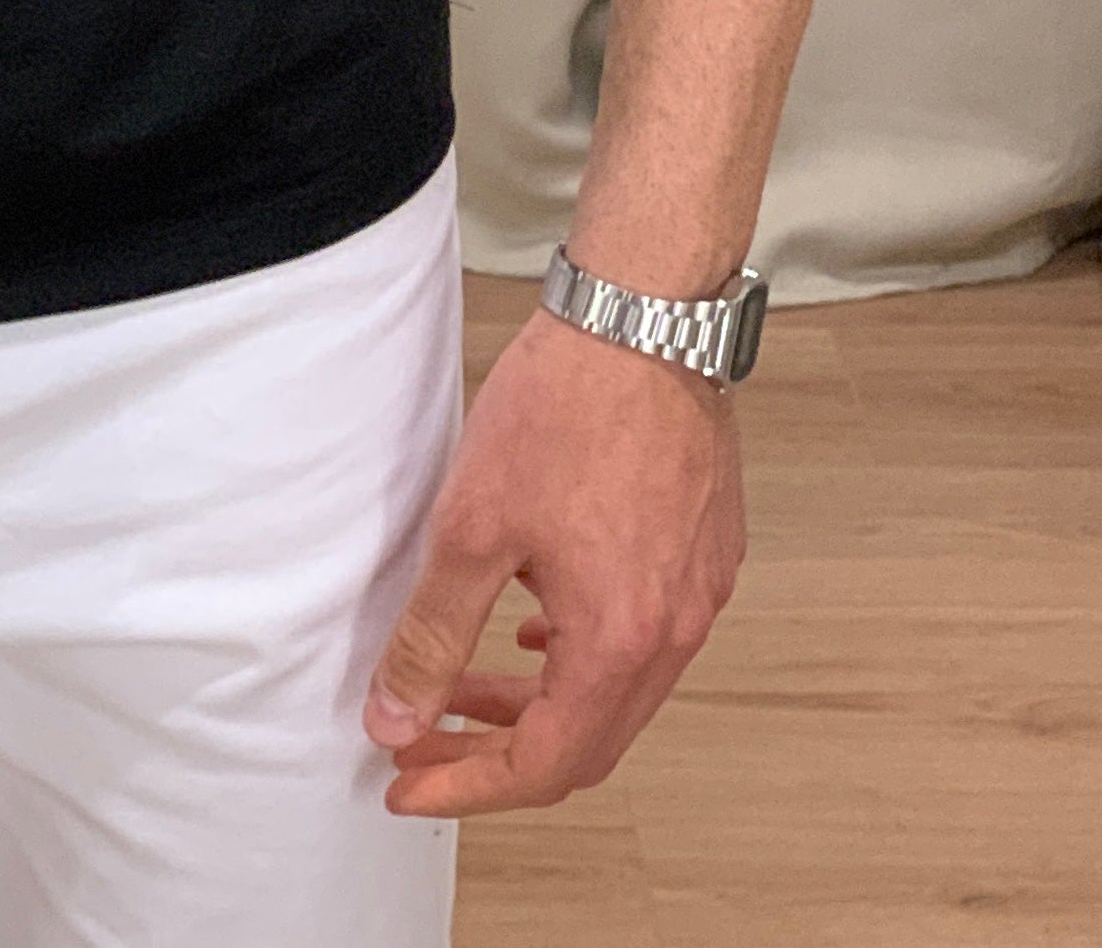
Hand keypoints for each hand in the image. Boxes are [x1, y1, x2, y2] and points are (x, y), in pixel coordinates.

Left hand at [362, 304, 744, 814]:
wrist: (642, 316)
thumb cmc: (565, 405)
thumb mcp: (471, 525)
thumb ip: (433, 635)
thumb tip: (396, 716)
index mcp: (621, 640)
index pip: (545, 764)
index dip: (468, 785)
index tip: (406, 781)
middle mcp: (676, 630)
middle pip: (586, 742)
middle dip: (497, 753)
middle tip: (424, 741)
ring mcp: (700, 592)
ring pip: (616, 692)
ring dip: (537, 702)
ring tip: (462, 684)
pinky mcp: (705, 551)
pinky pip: (643, 638)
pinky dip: (580, 655)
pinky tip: (532, 625)